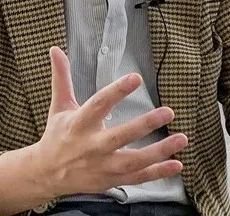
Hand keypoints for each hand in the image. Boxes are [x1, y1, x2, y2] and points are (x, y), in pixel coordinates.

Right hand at [30, 47, 188, 197]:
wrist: (47, 173)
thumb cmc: (57, 136)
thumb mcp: (59, 106)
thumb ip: (62, 78)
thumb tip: (55, 50)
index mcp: (79, 124)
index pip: (99, 104)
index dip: (117, 91)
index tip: (136, 78)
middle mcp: (91, 146)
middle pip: (120, 136)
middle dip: (145, 124)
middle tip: (168, 112)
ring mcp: (103, 166)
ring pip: (134, 161)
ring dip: (159, 151)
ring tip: (181, 138)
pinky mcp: (111, 180)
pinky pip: (138, 178)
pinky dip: (158, 173)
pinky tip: (177, 165)